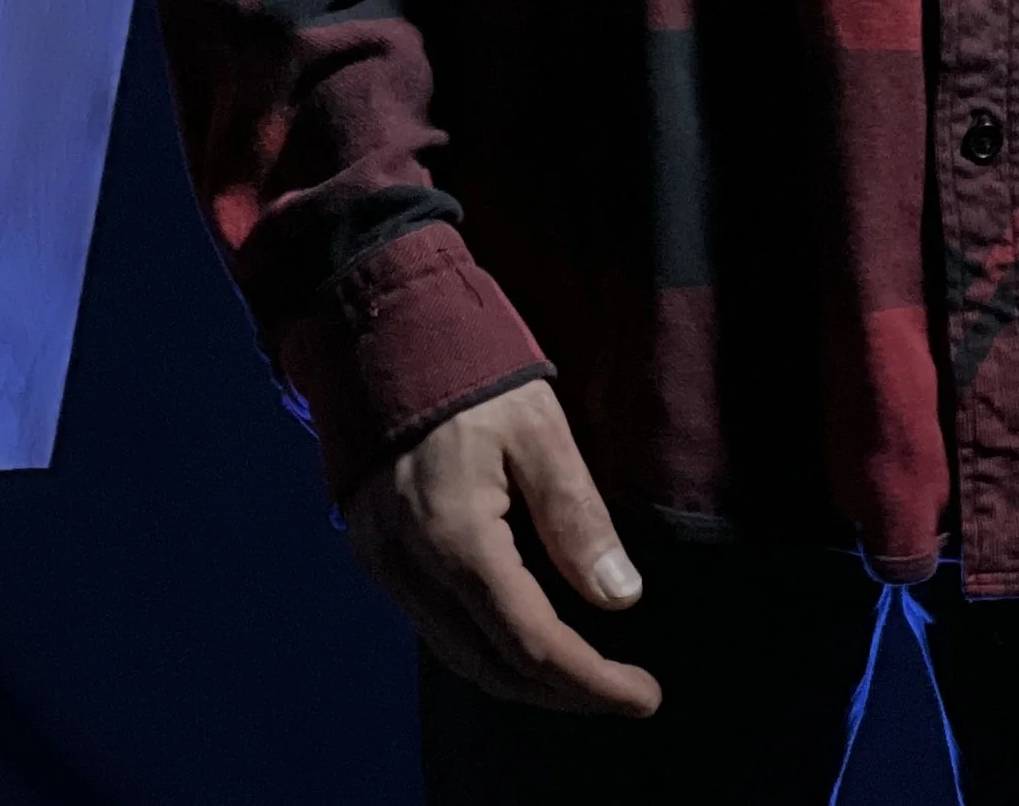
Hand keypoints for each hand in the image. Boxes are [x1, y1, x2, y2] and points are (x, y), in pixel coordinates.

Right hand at [342, 376, 662, 714]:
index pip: (532, 644)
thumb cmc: (467, 366)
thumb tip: (620, 598)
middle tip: (622, 688)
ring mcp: (383, 564)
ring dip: (522, 675)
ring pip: (458, 655)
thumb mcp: (538, 427)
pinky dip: (483, 644)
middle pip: (492, 667)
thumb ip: (576, 515)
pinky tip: (523, 629)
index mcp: (455, 538)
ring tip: (584, 671)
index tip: (645, 693)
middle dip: (562, 690)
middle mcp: (408, 567)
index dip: (592, 680)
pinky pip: (433, 626)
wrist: (378, 325)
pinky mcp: (372, 552)